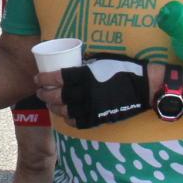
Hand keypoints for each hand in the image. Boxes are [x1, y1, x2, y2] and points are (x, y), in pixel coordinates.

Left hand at [37, 58, 154, 128]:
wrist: (144, 87)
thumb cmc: (125, 68)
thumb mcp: (103, 59)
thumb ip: (87, 62)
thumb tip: (75, 59)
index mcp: (85, 76)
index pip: (57, 78)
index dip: (44, 78)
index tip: (37, 78)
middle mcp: (84, 93)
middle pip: (57, 96)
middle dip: (44, 94)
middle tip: (39, 92)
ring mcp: (90, 108)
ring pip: (64, 111)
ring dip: (54, 107)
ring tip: (49, 103)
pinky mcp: (98, 118)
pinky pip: (78, 122)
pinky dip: (69, 119)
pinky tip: (66, 115)